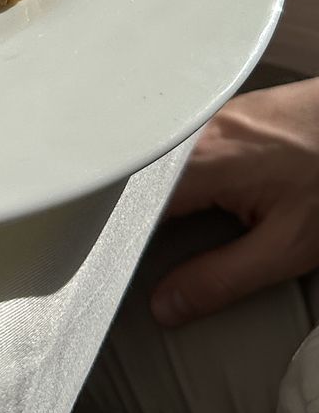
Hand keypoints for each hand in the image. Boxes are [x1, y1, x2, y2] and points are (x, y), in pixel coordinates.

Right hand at [151, 78, 318, 327]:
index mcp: (201, 162)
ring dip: (169, 189)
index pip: (136, 205)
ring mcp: (212, 113)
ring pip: (166, 156)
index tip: (131, 264)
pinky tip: (214, 186)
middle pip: (146, 177)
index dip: (129, 237)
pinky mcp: (229, 108)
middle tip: (161, 245)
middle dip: (147, 215)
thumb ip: (220, 278)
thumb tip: (168, 304)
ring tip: (193, 217)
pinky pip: (190, 141)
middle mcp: (197, 129)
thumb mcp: (284, 247)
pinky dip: (190, 168)